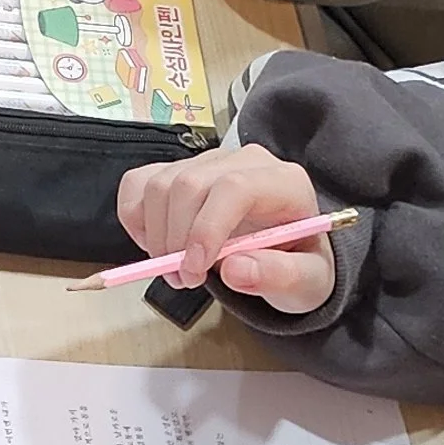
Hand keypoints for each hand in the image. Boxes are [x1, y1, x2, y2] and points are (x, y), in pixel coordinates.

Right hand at [113, 147, 334, 310]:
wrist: (288, 254)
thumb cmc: (299, 264)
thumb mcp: (308, 282)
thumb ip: (281, 276)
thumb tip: (235, 269)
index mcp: (283, 182)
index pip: (234, 187)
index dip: (206, 228)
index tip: (195, 270)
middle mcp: (243, 162)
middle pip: (188, 183)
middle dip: (175, 239)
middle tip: (185, 280)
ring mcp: (207, 162)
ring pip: (159, 184)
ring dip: (155, 235)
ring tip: (176, 271)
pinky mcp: (178, 170)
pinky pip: (138, 182)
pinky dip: (135, 218)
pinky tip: (157, 243)